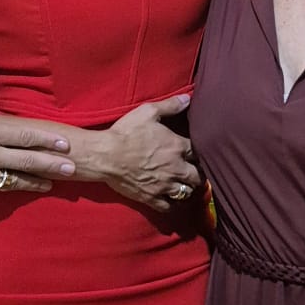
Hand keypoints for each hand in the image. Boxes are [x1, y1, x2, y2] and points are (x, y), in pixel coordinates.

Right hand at [0, 86, 74, 192]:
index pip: (24, 135)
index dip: (47, 139)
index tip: (65, 143)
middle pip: (27, 160)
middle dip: (51, 164)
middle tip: (72, 167)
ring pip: (15, 179)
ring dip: (37, 181)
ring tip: (54, 182)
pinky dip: (13, 187)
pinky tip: (23, 187)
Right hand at [93, 95, 199, 210]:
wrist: (105, 155)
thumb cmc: (126, 132)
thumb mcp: (147, 112)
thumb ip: (170, 105)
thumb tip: (187, 98)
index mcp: (177, 147)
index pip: (199, 152)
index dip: (199, 153)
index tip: (196, 153)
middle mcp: (175, 168)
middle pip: (198, 176)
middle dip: (198, 174)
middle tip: (194, 171)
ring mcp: (164, 185)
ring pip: (186, 192)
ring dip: (187, 188)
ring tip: (184, 184)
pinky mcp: (151, 197)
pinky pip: (169, 206)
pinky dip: (172, 204)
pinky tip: (171, 199)